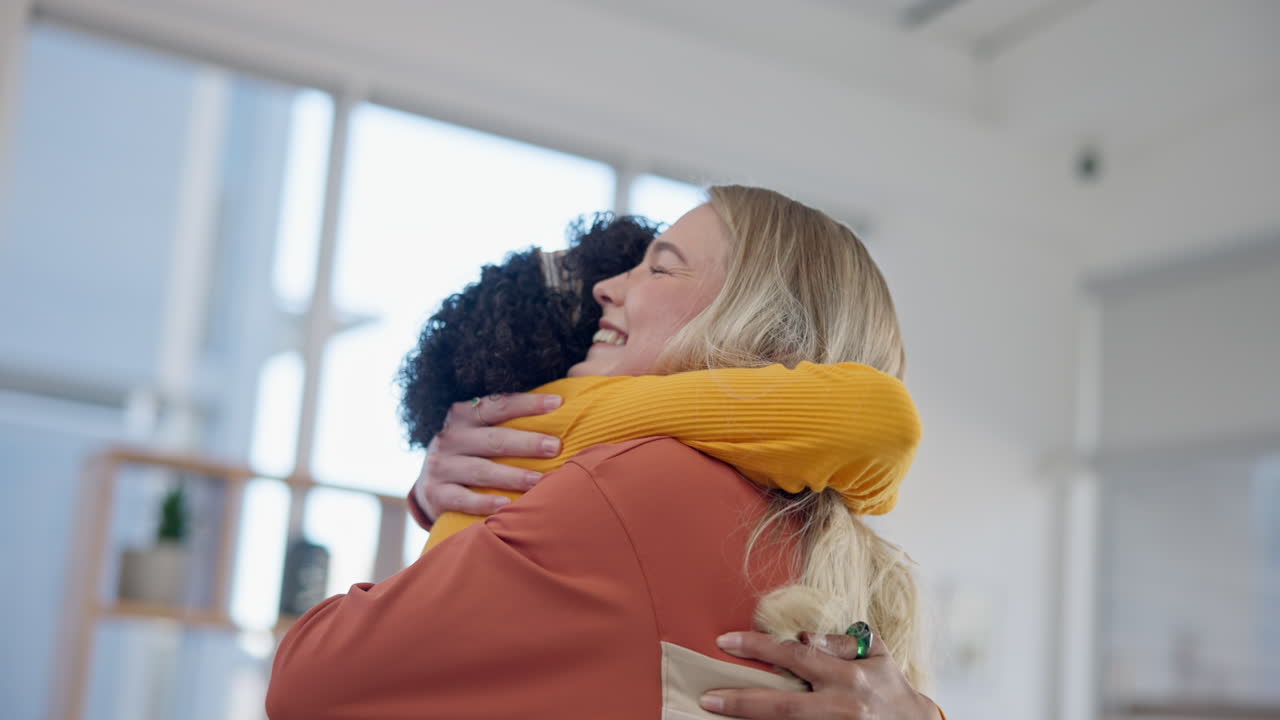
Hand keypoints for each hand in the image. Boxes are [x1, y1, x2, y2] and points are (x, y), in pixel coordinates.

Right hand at [412, 393, 562, 520]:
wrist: (432, 488)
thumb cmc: (472, 455)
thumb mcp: (480, 433)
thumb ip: (508, 422)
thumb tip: (559, 405)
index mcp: (463, 415)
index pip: (498, 405)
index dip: (528, 404)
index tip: (558, 404)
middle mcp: (449, 438)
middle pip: (493, 439)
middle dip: (527, 443)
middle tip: (556, 447)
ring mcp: (440, 466)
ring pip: (481, 470)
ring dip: (512, 476)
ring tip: (540, 480)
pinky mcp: (434, 494)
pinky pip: (462, 499)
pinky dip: (484, 502)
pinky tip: (506, 504)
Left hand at [700, 630, 940, 719]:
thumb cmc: (889, 684)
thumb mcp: (874, 653)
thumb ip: (838, 642)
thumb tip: (803, 638)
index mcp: (848, 674)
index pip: (796, 656)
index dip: (758, 647)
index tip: (725, 641)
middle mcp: (841, 705)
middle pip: (784, 705)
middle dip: (742, 701)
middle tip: (708, 697)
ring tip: (719, 712)